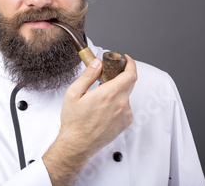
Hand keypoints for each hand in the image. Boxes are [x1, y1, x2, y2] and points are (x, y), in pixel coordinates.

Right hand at [43, 55, 136, 184]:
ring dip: (118, 90)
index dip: (130, 63)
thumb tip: (97, 63)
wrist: (77, 145)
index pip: (130, 74)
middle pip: (130, 82)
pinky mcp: (125, 123)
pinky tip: (104, 108)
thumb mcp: (74, 93)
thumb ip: (88, 75)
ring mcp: (124, 115)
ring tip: (101, 96)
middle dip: (122, 74)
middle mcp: (120, 105)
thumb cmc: (74, 122)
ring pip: (126, 94)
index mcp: (109, 95)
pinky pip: (126, 106)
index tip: (125, 59)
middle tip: (109, 73)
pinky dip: (118, 102)